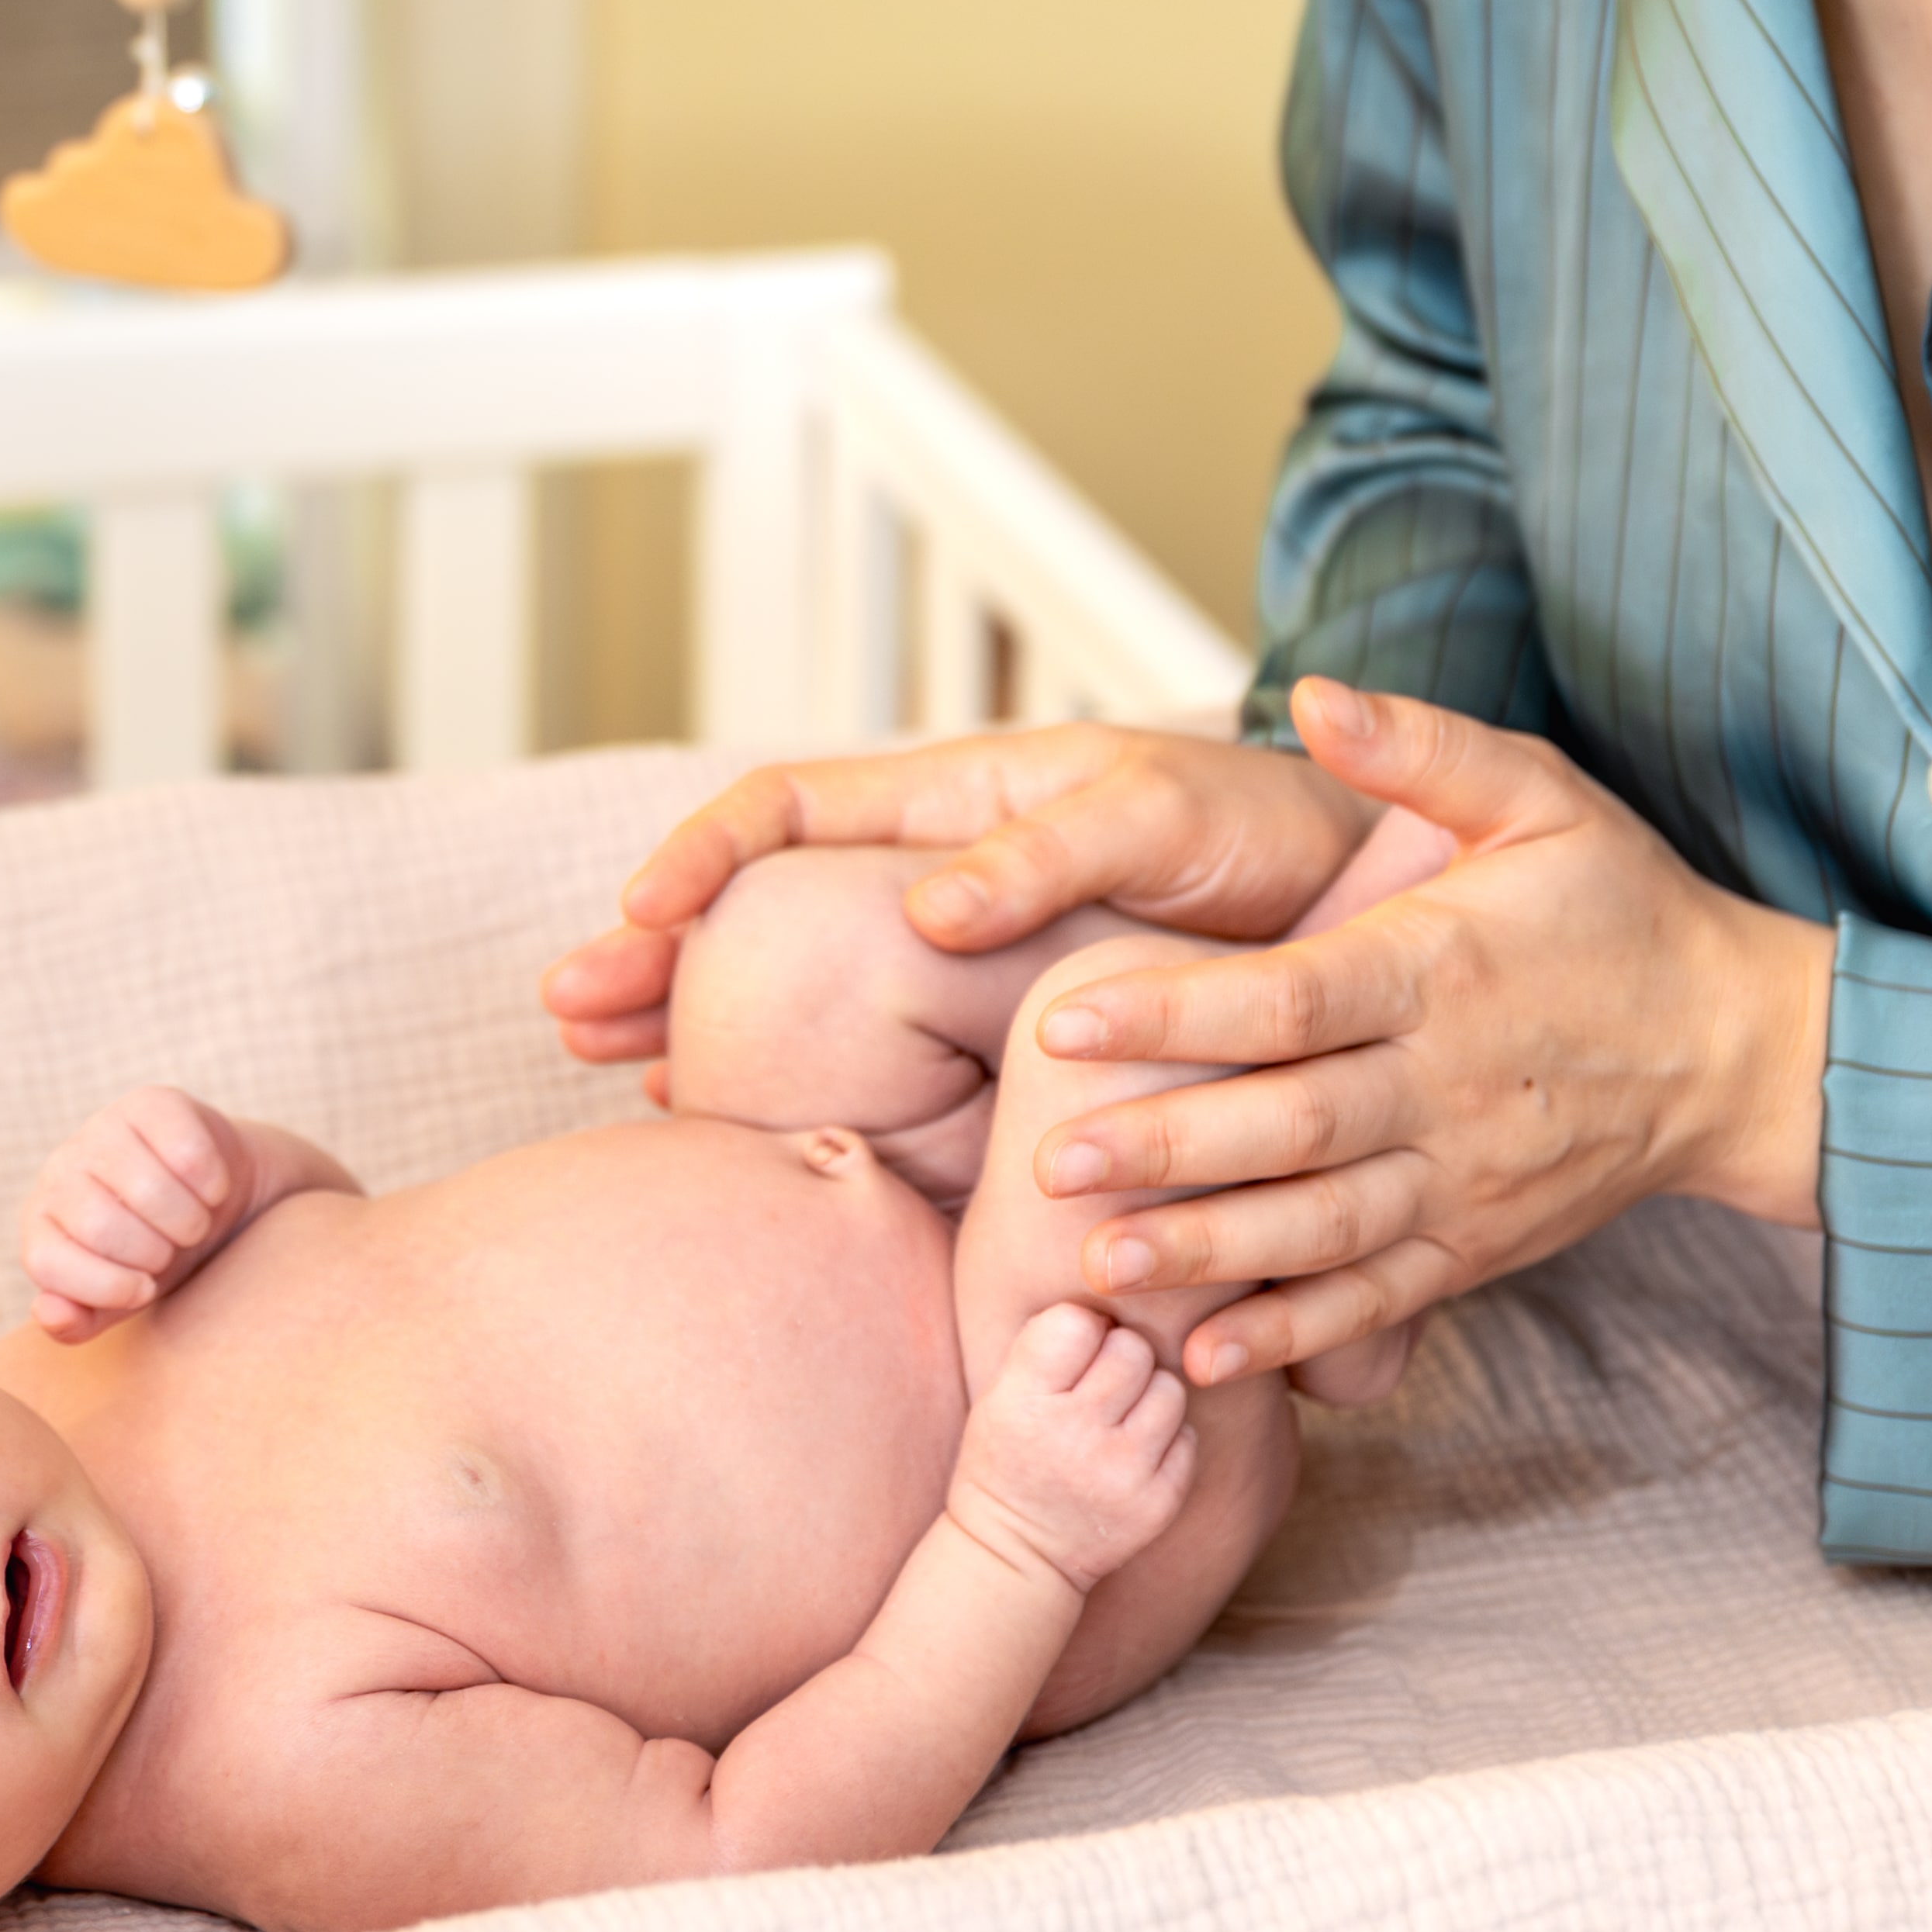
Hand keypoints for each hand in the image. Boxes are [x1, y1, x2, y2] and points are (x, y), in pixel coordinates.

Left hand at [20, 1085, 257, 1339]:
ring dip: (188, 1221)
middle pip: (101, 1226)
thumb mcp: (120, 1296)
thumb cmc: (159, 1252)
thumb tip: (51, 1313)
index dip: (108, 1287)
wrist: (216, 1199)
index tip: (146, 1287)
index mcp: (42, 1224)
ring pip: (146, 1189)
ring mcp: (103, 1131)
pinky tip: (210, 1189)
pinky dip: (211, 1184)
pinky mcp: (152, 1104)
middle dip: (155, 1252)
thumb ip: (81, 1318)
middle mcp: (61, 1171)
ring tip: (192, 1222)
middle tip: (172, 1248)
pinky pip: (186, 1151)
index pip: (49, 1264)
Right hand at [539, 723, 1382, 1081]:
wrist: (1359, 901)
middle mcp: (944, 876)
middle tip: (572, 1017)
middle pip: (763, 903)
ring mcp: (966, 960)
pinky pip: (876, 1054)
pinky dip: (803, 1085)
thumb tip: (936, 907)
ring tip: (625, 1078)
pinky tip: (754, 1129)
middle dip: (662, 950)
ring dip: (710, 1021)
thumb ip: (1054, 854)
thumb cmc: (1269, 837)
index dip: (705, 852)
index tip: (640, 913)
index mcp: (963, 802)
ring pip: (801, 982)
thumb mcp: (1165, 822)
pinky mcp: (1004, 1035)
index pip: (791, 804)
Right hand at [945, 1304, 1199, 1594]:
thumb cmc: (1008, 1457)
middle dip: (1119, 1357)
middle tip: (1100, 1386)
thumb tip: (1116, 1279)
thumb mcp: (998, 1394)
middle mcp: (1073, 1437)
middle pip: (1131, 1348)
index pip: (1076, 1321)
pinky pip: (1187, 1436)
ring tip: (1120, 1419)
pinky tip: (1135, 1455)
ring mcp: (1120, 1473)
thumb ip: (1047, 1342)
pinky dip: (1167, 1439)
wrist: (1016, 1555)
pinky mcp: (1157, 1504)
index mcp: (1022, 1402)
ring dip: (1149, 1394)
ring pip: (1169, 1388)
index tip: (1070, 1354)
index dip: (1078, 1330)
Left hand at [1034, 680, 1833, 1384]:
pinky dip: (1297, 1336)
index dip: (1175, 1011)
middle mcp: (1446, 1085)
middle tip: (1048, 1160)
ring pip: (1320, 1228)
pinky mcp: (1477, 1249)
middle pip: (1289, 1124)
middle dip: (1165, 1146)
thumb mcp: (1542, 796)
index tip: (1063, 1022)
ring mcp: (1463, 1180)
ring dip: (1210, 1252)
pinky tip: (1210, 1357)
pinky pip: (1378, 1301)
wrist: (1739, 1050)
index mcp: (1440, 969)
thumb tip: (1310, 693)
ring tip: (1099, 1267)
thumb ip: (1422, 748)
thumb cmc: (1621, 909)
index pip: (1290, 997)